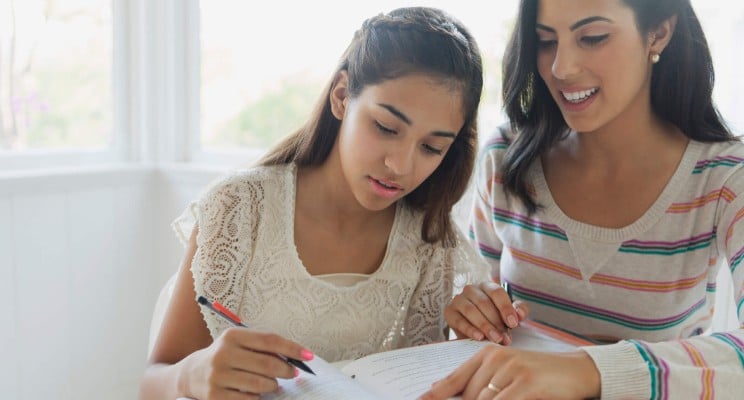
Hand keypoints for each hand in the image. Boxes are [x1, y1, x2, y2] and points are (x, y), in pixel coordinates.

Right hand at [180, 327, 312, 398]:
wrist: (191, 374)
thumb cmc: (225, 356)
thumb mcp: (239, 344)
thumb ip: (263, 347)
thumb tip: (296, 358)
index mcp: (232, 336)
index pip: (269, 340)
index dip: (292, 349)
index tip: (308, 356)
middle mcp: (223, 354)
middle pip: (267, 364)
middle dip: (287, 371)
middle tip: (294, 374)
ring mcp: (218, 376)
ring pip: (260, 384)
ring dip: (273, 386)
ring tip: (273, 384)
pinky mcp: (215, 396)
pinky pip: (249, 399)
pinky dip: (258, 397)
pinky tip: (256, 392)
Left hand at [418, 345, 600, 399]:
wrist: (576, 370)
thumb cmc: (539, 375)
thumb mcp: (507, 373)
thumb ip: (481, 383)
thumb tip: (448, 394)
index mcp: (486, 354)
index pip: (453, 379)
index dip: (436, 395)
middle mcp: (495, 359)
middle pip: (470, 397)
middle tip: (498, 397)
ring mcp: (511, 370)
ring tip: (509, 396)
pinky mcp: (526, 383)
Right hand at [445, 282, 528, 343]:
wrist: (474, 329)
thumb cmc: (494, 318)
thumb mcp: (508, 313)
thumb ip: (518, 310)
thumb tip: (520, 314)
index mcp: (487, 286)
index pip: (496, 292)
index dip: (506, 308)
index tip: (513, 324)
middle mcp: (471, 289)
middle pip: (484, 303)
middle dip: (496, 322)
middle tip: (505, 337)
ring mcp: (458, 300)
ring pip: (471, 311)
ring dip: (485, 326)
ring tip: (495, 339)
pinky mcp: (449, 312)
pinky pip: (459, 320)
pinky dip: (470, 330)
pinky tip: (479, 337)